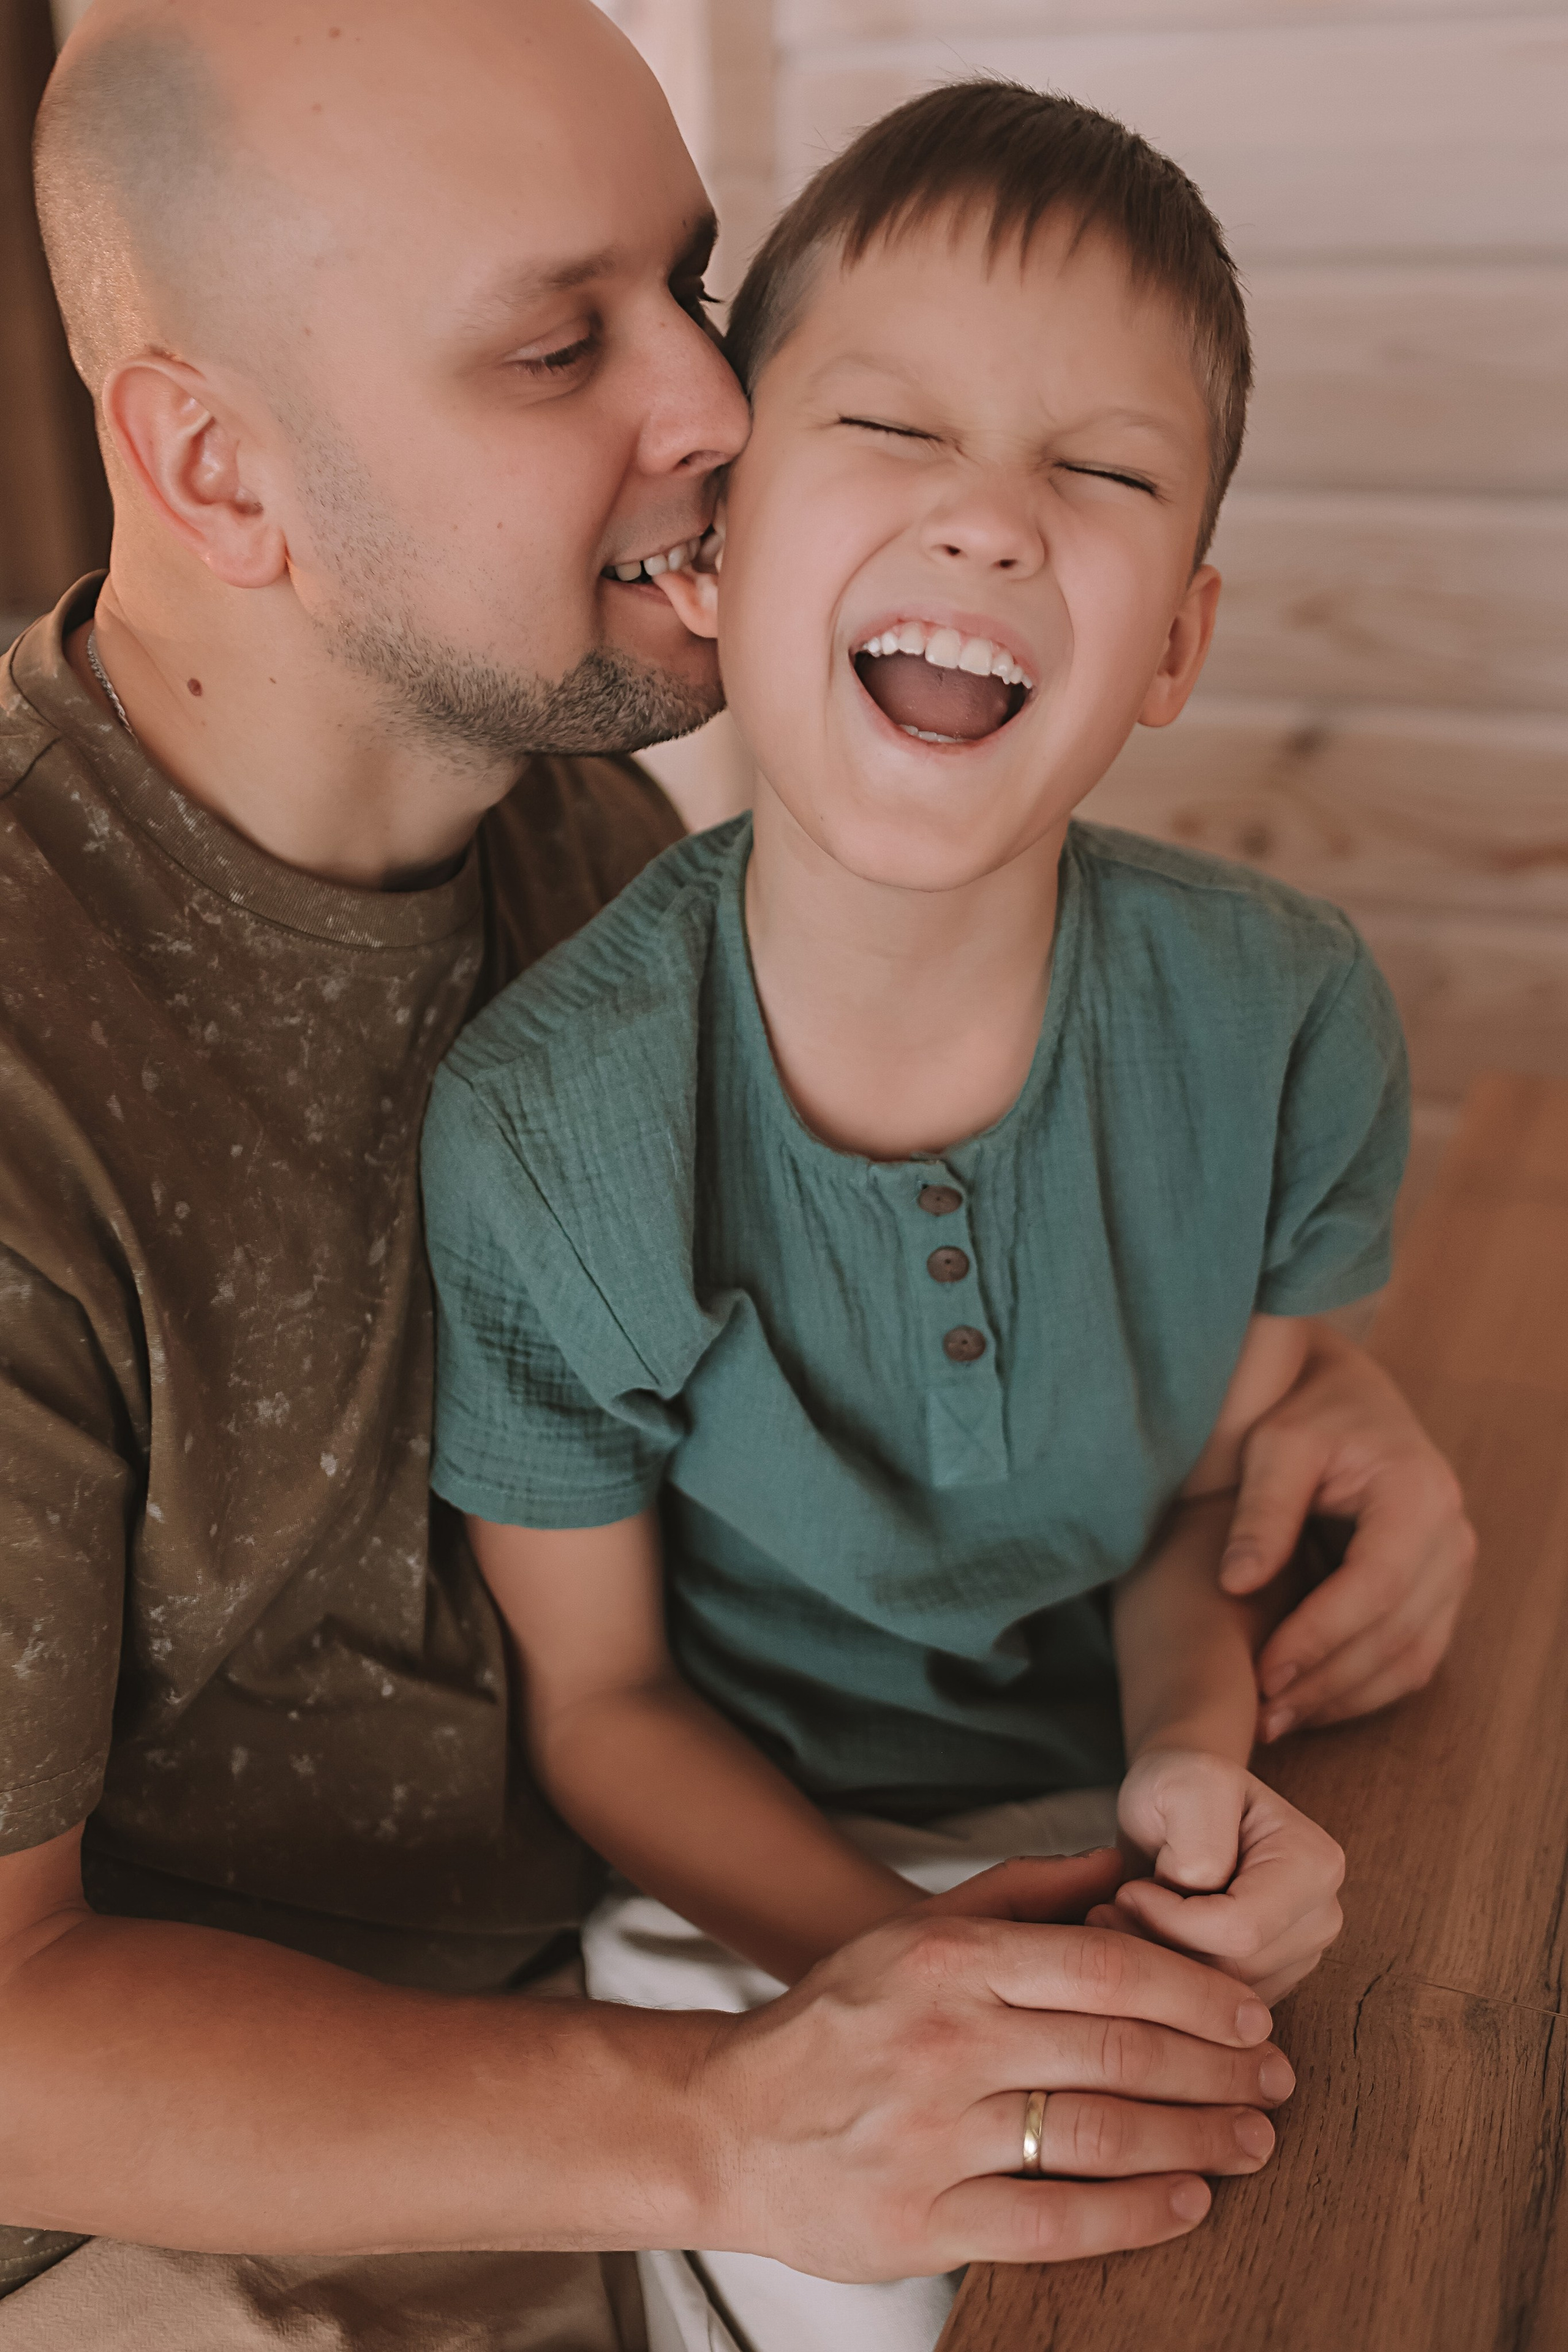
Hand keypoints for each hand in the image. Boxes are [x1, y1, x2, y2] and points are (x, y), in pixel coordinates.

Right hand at [693, 1850, 1295, 2279]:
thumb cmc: (836, 2021)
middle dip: (1219, 2070)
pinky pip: (1056, 2223)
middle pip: (1120, 2053)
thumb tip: (1120, 1866)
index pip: (1107, 1970)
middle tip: (1277, 2082)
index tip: (1253, 2015)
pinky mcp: (924, 2222)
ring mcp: (936, 2136)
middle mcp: (948, 2042)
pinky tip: (1186, 2203)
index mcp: (951, 1963)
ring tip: (1253, 2141)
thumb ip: (1019, 1895)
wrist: (723, 2123)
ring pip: (1100, 2137)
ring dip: (1197, 2140)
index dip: (1197, 1995)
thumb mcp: (913, 1931)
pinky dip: (1134, 2216)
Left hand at [1096, 1754, 1344, 2003]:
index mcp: (1314, 1864)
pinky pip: (1219, 2008)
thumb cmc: (1182, 1785)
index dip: (1171, 1921)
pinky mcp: (1272, 1978)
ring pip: (1224, 1999)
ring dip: (1162, 1968)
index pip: (1240, 1930)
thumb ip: (1200, 1840)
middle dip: (1162, 1948)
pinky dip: (1175, 1984)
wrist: (1181, 1801)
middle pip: (1234, 1972)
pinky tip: (1147, 1944)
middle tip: (1113, 1911)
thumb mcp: (1187, 1783)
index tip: (1128, 1890)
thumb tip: (1202, 1897)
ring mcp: (1301, 1953)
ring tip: (1124, 1922)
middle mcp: (1320, 1916)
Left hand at [1219, 1323, 1474, 1738]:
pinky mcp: (1439, 1595)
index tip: (1263, 1671)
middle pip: (1396, 1633)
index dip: (1320, 1636)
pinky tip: (1307, 1703)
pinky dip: (1361, 1690)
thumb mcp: (1274, 1444)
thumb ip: (1261, 1512)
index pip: (1375, 1585)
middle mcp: (1451, 1539)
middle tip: (1260, 1714)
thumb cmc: (1307, 1415)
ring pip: (1410, 1659)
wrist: (1346, 1400)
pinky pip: (1412, 1659)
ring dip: (1342, 1698)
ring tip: (1275, 1721)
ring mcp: (1452, 1571)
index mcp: (1417, 1495)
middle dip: (1326, 1681)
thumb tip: (1237, 1585)